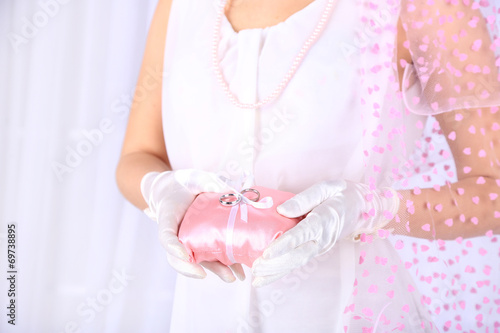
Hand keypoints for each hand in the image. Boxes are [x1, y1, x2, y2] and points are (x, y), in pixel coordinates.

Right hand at [141, 169, 245, 281]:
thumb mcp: (195, 177)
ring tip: (234, 277)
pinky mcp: (202, 243)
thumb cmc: (184, 183)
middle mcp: (176, 234)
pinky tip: (239, 270)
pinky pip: (210, 257)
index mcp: (168, 217)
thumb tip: (231, 192)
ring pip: (198, 261)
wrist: (179, 188)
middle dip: (192, 268)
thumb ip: (209, 182)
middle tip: (204, 275)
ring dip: (215, 270)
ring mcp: (189, 241)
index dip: (174, 247)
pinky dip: (224, 265)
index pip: (166, 236)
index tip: (185, 255)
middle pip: (180, 257)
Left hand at [251, 180, 398, 286]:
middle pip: (297, 255)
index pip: (301, 235)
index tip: (267, 253)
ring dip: (277, 272)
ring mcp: (320, 246)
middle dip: (275, 265)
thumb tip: (281, 210)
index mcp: (324, 221)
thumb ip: (304, 199)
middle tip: (255, 270)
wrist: (362, 207)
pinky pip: (299, 261)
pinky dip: (283, 270)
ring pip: (297, 262)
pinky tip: (268, 276)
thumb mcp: (326, 188)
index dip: (283, 245)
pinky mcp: (316, 249)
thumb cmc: (341, 194)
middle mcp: (322, 238)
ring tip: (257, 279)